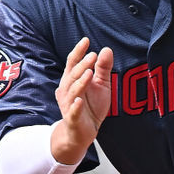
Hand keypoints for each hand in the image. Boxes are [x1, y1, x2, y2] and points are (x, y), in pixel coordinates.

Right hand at [50, 37, 113, 164]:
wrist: (83, 133)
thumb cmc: (91, 107)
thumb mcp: (101, 86)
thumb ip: (103, 69)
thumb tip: (106, 49)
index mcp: (72, 80)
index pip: (72, 63)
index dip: (78, 51)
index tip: (86, 40)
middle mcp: (67, 91)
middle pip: (72, 75)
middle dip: (82, 65)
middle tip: (93, 56)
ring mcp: (68, 105)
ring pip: (72, 91)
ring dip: (80, 82)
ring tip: (89, 72)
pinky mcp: (73, 119)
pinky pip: (72, 112)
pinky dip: (75, 106)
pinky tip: (79, 101)